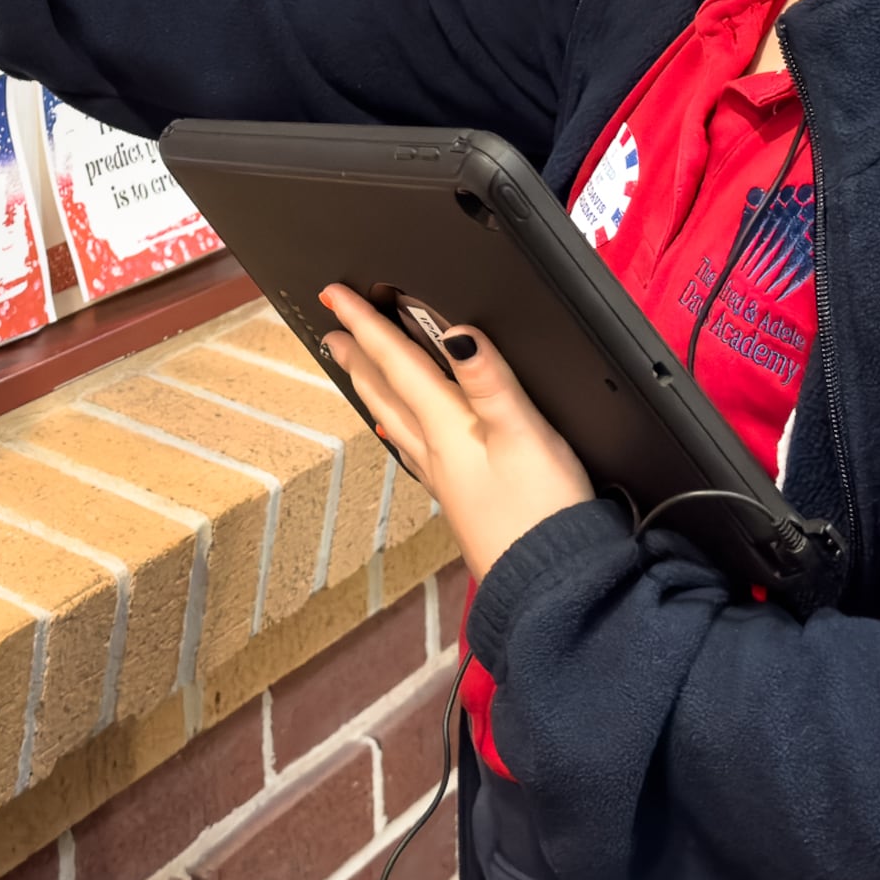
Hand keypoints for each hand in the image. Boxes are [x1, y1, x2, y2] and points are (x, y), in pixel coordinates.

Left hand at [319, 284, 595, 578]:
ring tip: (354, 368)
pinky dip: (399, 429)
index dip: (365, 323)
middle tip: (330, 327)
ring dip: (372, 388)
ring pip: (394, 419)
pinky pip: (413, 450)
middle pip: (385, 391)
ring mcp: (443, 476)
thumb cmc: (542, 514)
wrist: (549, 585)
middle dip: (358, 354)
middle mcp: (435, 449)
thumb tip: (457, 333)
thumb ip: (492, 382)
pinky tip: (399, 434)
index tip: (332, 294)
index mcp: (447, 426)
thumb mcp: (525, 434)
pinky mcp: (458, 498)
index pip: (397, 363)